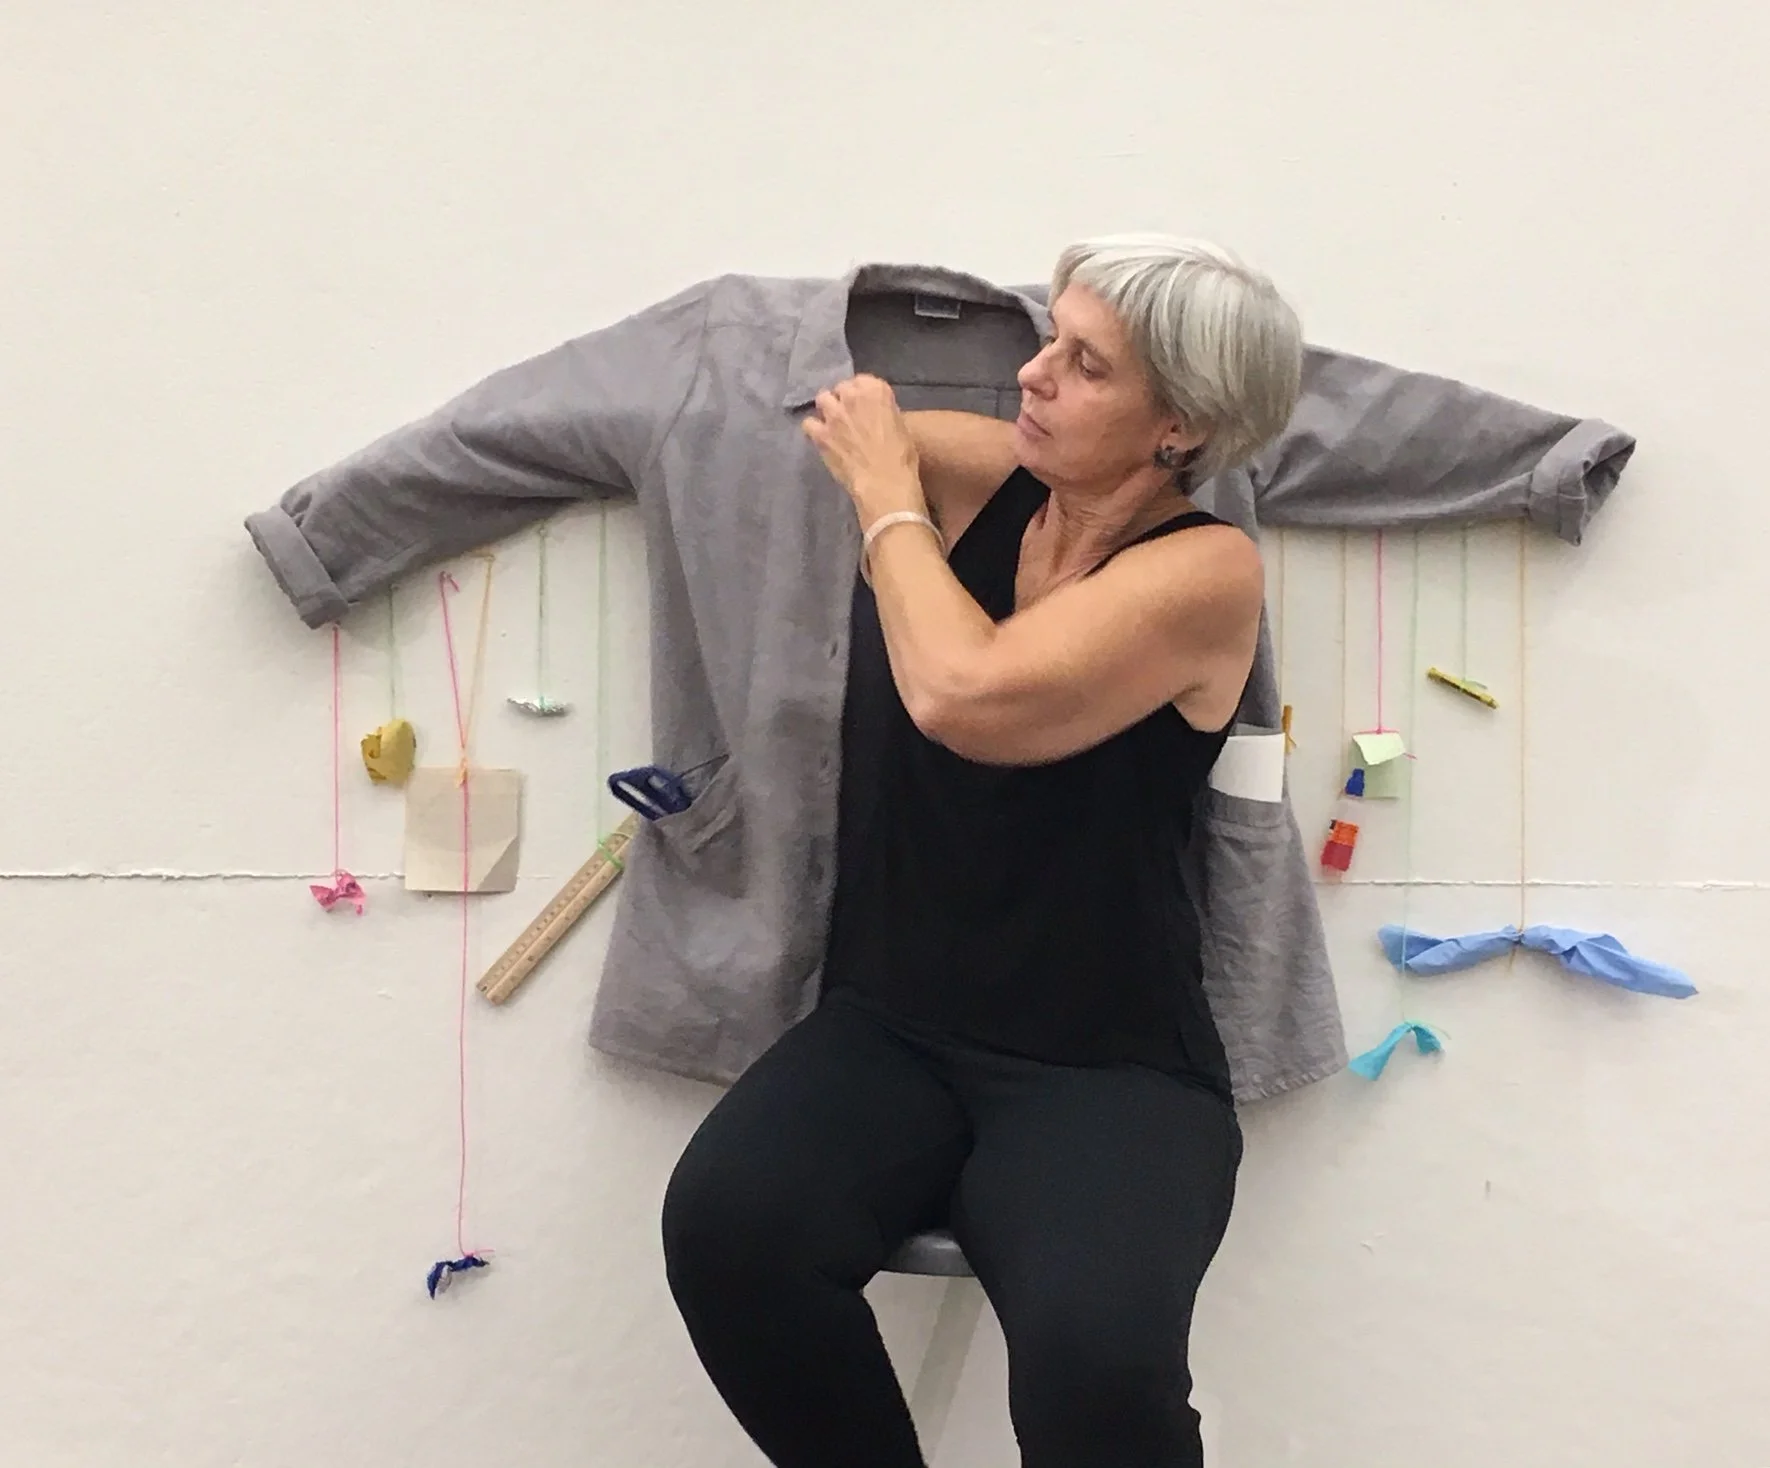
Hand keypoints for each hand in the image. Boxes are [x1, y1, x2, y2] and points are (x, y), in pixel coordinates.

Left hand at [801, 375, 924, 521]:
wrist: (884, 482)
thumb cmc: (901, 457)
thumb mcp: (899, 425)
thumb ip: (883, 412)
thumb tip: (875, 413)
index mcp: (876, 391)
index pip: (862, 380)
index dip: (862, 393)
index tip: (865, 405)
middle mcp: (852, 396)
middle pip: (841, 388)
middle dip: (844, 399)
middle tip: (849, 415)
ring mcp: (834, 414)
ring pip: (823, 399)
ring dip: (827, 408)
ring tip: (832, 421)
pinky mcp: (820, 434)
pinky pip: (808, 423)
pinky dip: (813, 428)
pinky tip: (820, 437)